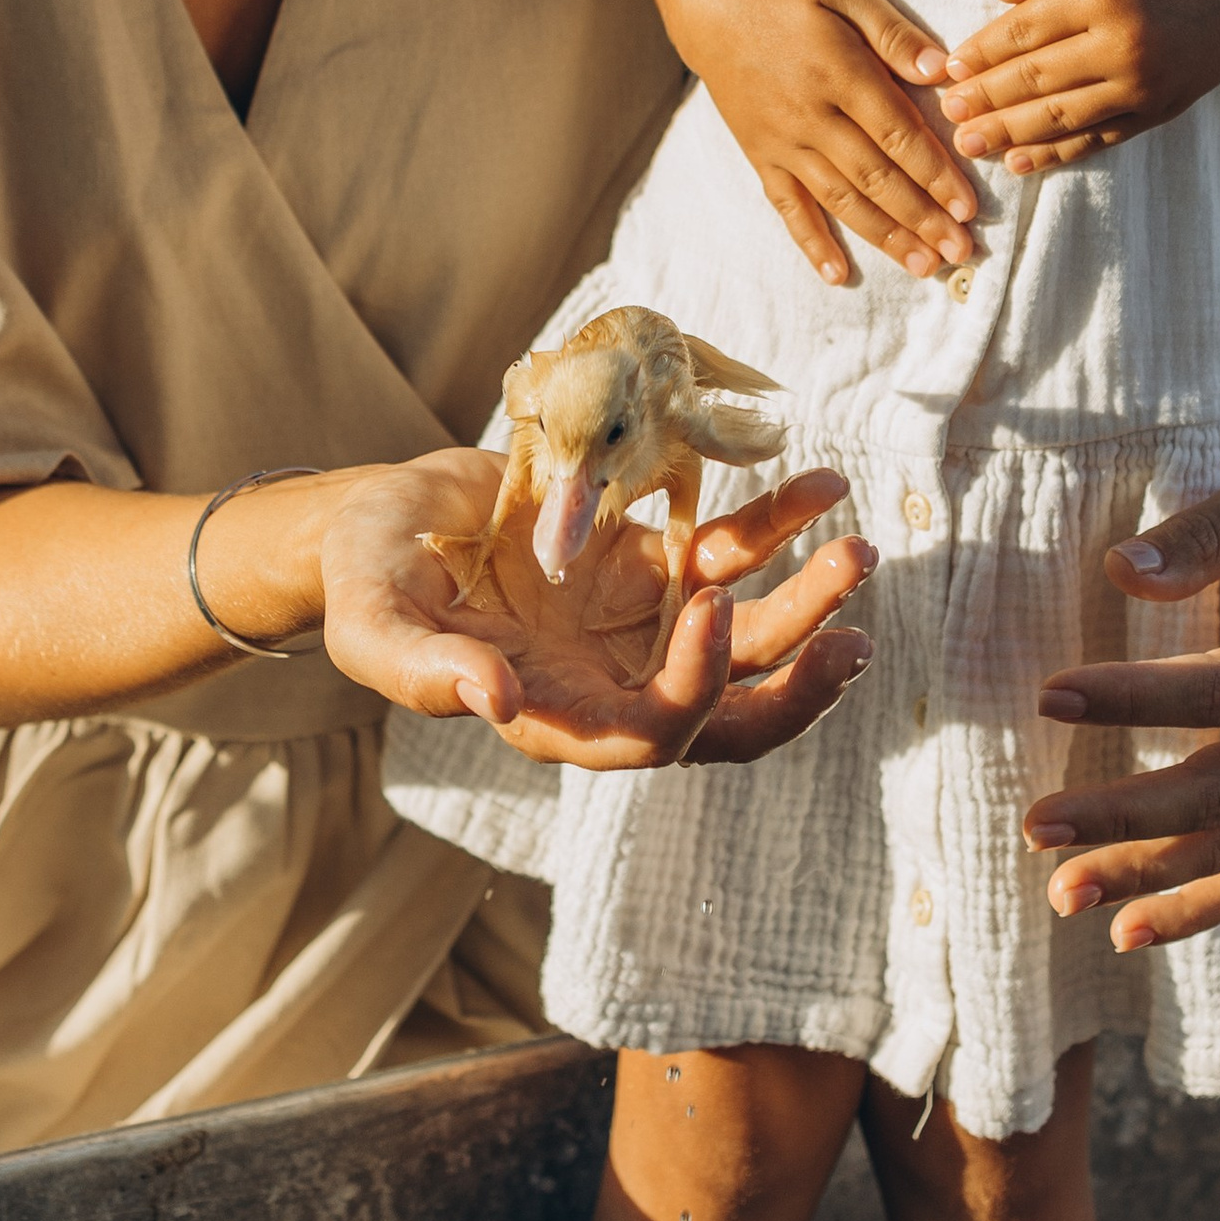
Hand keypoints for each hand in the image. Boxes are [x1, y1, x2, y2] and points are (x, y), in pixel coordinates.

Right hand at [321, 454, 876, 768]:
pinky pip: (727, 551)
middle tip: (853, 635)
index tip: (712, 605)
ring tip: (855, 549)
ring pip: (744, 634)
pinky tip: (817, 487)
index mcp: (554, 716)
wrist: (377, 519)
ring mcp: (635, 623)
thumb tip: (491, 703)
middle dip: (795, 679)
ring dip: (805, 599)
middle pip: (726, 710)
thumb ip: (421, 669)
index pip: (651, 733)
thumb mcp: (372, 624)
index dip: (695, 687)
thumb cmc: (364, 581)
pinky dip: (776, 524)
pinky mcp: (645, 561)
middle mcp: (611, 682)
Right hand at [672, 0, 979, 285]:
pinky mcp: (759, 153)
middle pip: (874, 177)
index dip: (935, 174)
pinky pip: (785, 205)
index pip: (896, 135)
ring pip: (839, 199)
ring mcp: (781, 140)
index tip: (968, 207)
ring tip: (922, 266)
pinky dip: (809, 241)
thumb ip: (892, 31)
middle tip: (959, 252)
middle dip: (921, 218)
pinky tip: (836, 273)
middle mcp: (809, 115)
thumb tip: (942, 70)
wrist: (708, 0)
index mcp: (837, 70)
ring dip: (883, 236)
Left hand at [941, 0, 1219, 172]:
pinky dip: (1055, 154)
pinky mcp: (1157, 110)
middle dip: (984, 99)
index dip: (981, 52)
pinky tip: (1019, 161)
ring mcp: (1141, 85)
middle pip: (1034, 79)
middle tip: (944, 113)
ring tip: (967, 144)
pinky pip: (1097, 138)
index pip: (1025, 31)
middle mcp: (1122, 45)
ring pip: (1060, 117)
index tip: (949, 67)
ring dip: (1007, 133)